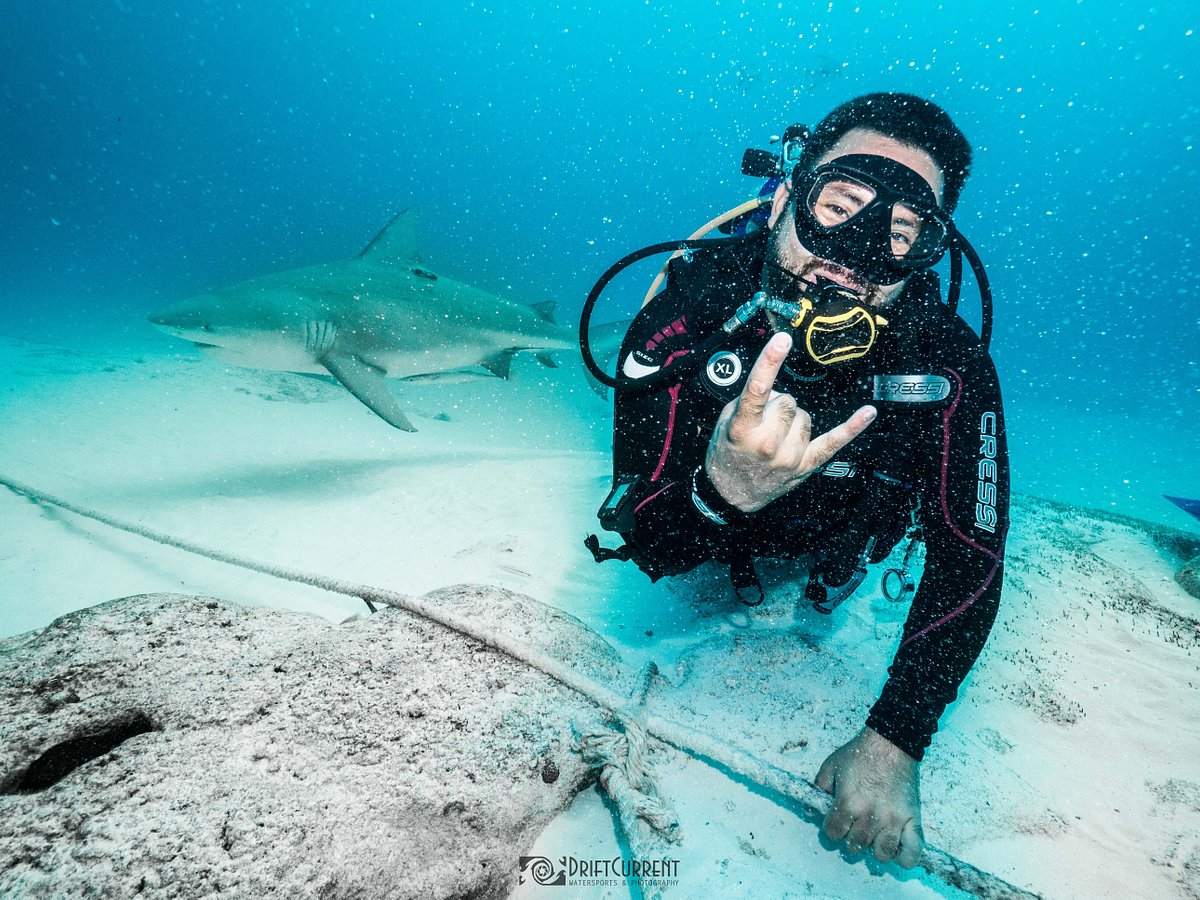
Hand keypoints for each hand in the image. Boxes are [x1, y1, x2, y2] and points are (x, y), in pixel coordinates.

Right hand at [704, 332, 876, 511]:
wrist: (731, 494)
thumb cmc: (727, 453)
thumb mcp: (725, 422)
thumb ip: (750, 401)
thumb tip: (778, 389)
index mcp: (742, 430)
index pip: (757, 390)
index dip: (769, 362)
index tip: (782, 339)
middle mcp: (767, 444)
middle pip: (787, 401)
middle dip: (777, 405)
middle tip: (764, 422)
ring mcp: (789, 457)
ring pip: (805, 416)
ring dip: (793, 420)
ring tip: (777, 435)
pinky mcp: (806, 465)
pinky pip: (834, 441)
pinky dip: (852, 427)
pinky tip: (868, 413)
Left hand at [815, 727, 922, 867]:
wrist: (891, 742)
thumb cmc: (860, 753)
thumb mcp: (831, 765)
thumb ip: (820, 787)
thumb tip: (811, 808)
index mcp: (848, 803)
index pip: (833, 833)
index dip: (832, 828)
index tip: (838, 820)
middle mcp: (870, 815)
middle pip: (855, 845)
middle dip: (852, 836)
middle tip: (856, 824)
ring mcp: (894, 820)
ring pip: (881, 853)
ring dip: (875, 847)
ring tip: (874, 835)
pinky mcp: (912, 819)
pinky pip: (912, 851)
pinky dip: (905, 858)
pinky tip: (897, 850)